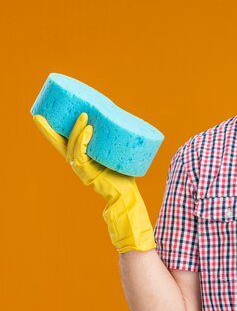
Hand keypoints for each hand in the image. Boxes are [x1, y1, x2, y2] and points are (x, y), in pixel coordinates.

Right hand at [33, 113, 155, 252]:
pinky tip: (89, 129)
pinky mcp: (86, 171)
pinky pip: (81, 152)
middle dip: (47, 130)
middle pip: (59, 143)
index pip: (64, 142)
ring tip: (84, 115)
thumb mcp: (113, 156)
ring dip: (78, 129)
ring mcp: (79, 167)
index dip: (51, 131)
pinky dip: (83, 140)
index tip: (39, 117)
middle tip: (37, 117)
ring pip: (72, 144)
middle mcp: (76, 162)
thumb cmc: (122, 175)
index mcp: (80, 158)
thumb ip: (110, 144)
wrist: (125, 195)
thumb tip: (118, 123)